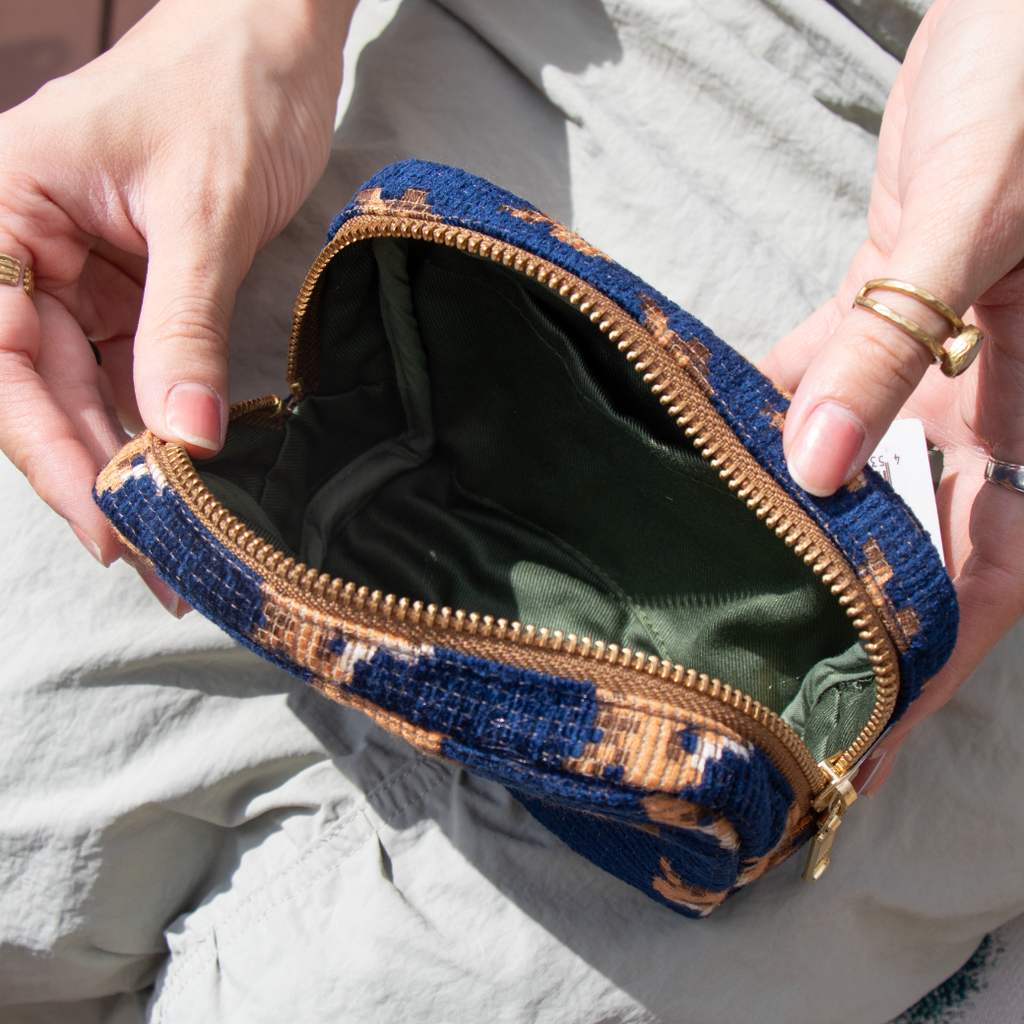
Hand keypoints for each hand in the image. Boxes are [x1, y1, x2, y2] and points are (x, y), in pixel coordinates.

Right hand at [0, 0, 352, 607]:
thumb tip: (184, 439)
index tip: (102, 518)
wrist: (270, 42)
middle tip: (146, 559)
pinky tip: (177, 481)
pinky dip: (152, 429)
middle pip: (34, 389)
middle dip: (90, 475)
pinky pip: (127, 375)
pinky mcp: (129, 293)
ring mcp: (75, 277)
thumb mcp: (202, 211)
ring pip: (80, 392)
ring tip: (168, 545)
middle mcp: (24, 250)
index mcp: (2, 209)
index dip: (46, 447)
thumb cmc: (223, 88)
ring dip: (122, 467)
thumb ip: (183, 328)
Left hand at [760, 0, 1023, 792]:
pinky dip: (765, 401)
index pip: (977, 582)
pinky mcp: (884, 298)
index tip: (854, 748)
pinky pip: (821, 368)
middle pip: (903, 548)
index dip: (920, 675)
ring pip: (850, 465)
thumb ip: (892, 346)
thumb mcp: (973, 223)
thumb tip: (814, 465)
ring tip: (712, 578)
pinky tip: (703, 432)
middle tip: (752, 684)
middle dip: (838, 621)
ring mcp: (930, 359)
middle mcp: (978, 410)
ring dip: (787, 515)